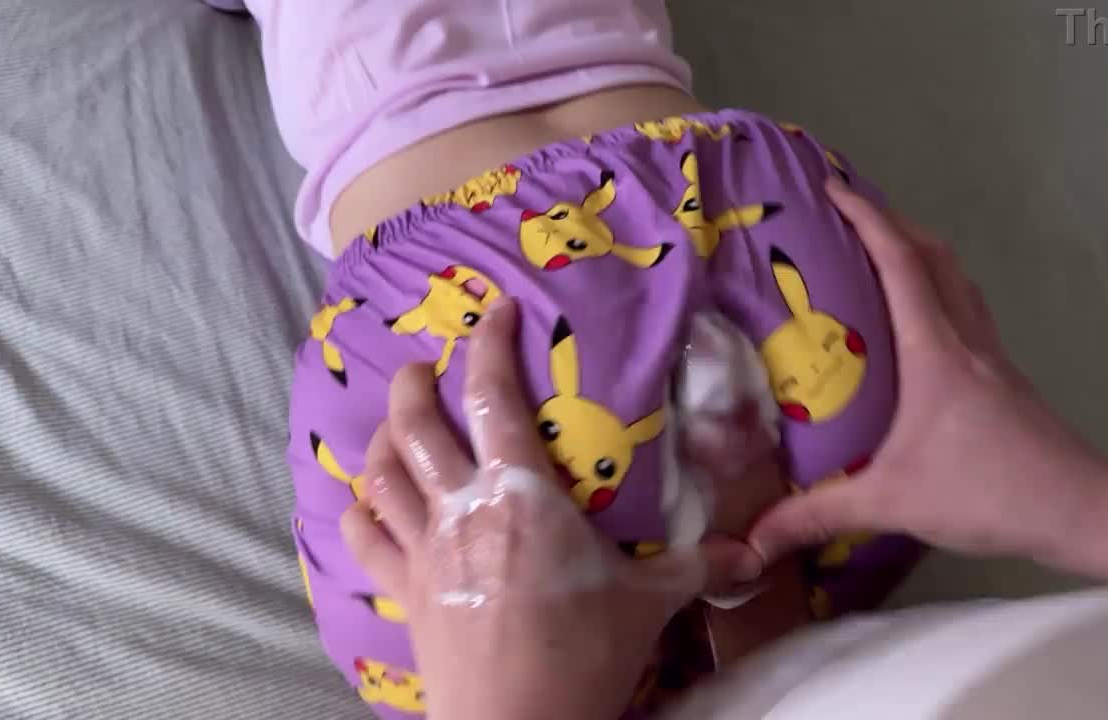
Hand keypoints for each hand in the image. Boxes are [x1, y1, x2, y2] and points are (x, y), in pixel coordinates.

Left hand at [339, 298, 730, 719]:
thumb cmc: (582, 653)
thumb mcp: (647, 602)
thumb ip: (691, 567)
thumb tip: (750, 555)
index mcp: (520, 493)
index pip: (493, 397)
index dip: (490, 343)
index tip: (497, 311)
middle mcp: (461, 508)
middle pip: (415, 425)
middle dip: (415, 383)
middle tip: (425, 366)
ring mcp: (423, 551)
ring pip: (381, 475)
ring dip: (382, 439)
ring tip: (393, 425)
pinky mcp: (404, 593)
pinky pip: (365, 540)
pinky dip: (357, 513)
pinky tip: (362, 503)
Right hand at [748, 177, 1107, 568]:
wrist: (1082, 508)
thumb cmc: (988, 492)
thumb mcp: (892, 503)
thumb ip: (818, 514)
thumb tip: (753, 537)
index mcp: (934, 350)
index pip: (900, 262)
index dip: (866, 218)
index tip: (830, 188)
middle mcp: (964, 338)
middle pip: (932, 254)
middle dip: (888, 220)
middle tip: (842, 215)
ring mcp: (989, 353)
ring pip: (954, 277)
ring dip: (916, 250)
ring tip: (873, 252)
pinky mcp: (1002, 375)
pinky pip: (963, 307)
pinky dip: (935, 287)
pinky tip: (914, 319)